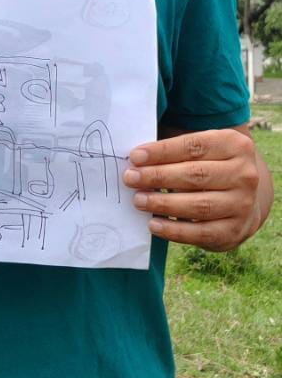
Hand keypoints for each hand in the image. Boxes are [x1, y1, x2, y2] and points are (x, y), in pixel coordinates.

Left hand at [123, 128, 260, 250]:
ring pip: (198, 205)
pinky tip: (153, 224)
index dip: (162, 151)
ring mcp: (242, 204)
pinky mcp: (235, 231)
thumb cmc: (212, 166)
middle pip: (195, 175)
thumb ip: (176, 151)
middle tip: (130, 178)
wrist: (246, 198)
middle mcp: (244, 174)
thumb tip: (137, 160)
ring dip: (163, 203)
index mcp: (235, 145)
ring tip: (138, 200)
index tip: (135, 156)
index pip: (194, 146)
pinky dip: (174, 230)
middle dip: (158, 176)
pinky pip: (201, 232)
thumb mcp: (204, 150)